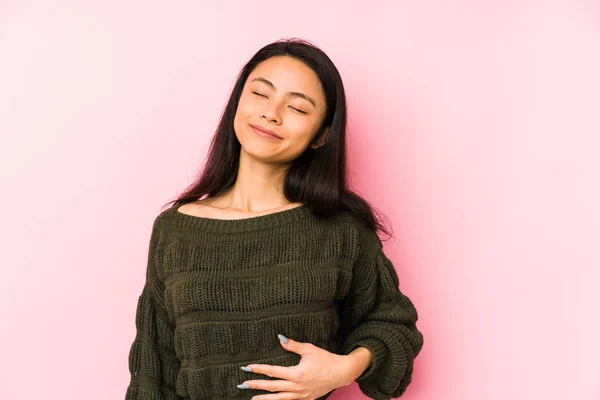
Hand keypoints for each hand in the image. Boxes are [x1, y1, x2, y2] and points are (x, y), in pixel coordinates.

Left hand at [237, 334, 354, 399]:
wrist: (341, 373)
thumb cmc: (325, 359)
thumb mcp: (309, 349)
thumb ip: (293, 345)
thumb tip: (280, 338)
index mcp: (296, 374)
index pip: (272, 372)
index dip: (259, 369)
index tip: (247, 368)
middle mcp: (297, 387)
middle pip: (272, 387)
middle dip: (256, 385)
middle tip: (243, 384)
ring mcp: (301, 395)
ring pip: (279, 398)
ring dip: (265, 398)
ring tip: (253, 398)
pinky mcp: (305, 399)